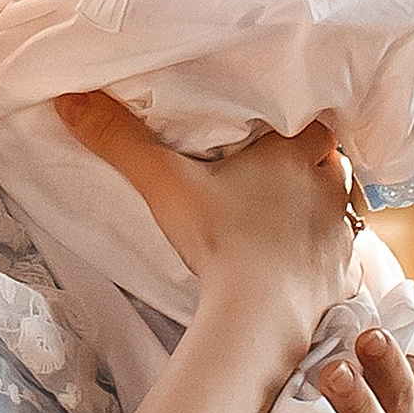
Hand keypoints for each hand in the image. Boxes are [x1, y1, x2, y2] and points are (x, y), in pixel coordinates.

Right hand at [57, 93, 354, 342]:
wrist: (260, 315)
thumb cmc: (220, 242)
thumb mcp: (165, 186)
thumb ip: (120, 140)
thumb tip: (69, 97)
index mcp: (292, 152)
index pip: (312, 120)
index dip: (299, 121)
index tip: (278, 127)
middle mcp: (326, 184)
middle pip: (330, 158)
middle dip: (311, 162)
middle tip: (281, 170)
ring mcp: (340, 230)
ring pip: (341, 202)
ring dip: (321, 202)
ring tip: (292, 210)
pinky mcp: (343, 271)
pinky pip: (344, 252)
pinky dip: (327, 251)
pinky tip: (303, 258)